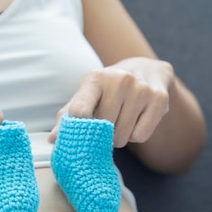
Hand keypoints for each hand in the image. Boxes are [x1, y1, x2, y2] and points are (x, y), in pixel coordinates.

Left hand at [49, 58, 173, 147]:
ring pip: (122, 136)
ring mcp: (140, 89)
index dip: (78, 129)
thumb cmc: (108, 90)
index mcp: (94, 78)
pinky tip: (137, 119)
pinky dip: (137, 135)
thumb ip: (68, 116)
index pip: (79, 111)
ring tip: (122, 119)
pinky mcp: (159, 100)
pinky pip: (140, 136)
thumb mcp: (87, 96)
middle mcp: (118, 79)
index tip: (80, 135)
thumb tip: (53, 140)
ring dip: (120, 136)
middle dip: (103, 134)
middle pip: (103, 129)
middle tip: (108, 122)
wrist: (146, 71)